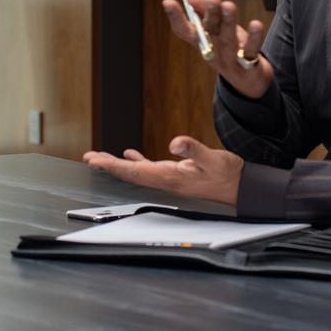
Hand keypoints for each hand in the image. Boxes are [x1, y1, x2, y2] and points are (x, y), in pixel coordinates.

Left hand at [82, 136, 243, 206]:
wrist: (241, 187)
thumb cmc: (228, 173)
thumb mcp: (213, 158)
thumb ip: (194, 149)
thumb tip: (175, 143)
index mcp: (170, 177)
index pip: (135, 171)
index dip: (113, 165)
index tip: (96, 161)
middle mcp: (166, 180)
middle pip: (130, 174)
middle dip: (108, 166)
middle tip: (89, 158)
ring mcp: (170, 179)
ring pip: (136, 172)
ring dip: (118, 165)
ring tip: (100, 158)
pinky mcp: (175, 175)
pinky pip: (149, 169)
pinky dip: (136, 162)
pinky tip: (130, 156)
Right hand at [162, 0, 273, 99]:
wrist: (249, 82)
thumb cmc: (229, 48)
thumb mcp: (215, 29)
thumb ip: (203, 9)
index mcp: (202, 42)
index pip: (184, 31)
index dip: (176, 17)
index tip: (168, 2)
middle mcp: (213, 52)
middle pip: (210, 32)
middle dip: (210, 14)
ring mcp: (230, 61)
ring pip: (228, 40)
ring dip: (228, 23)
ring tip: (229, 6)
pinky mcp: (249, 66)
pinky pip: (251, 51)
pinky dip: (254, 38)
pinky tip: (256, 24)